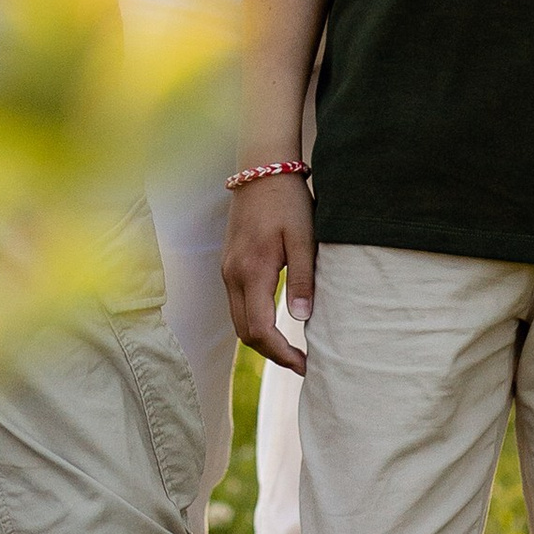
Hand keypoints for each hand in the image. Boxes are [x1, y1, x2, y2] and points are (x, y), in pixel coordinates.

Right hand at [222, 172, 315, 375]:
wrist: (261, 169)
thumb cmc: (287, 201)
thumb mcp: (303, 238)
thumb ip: (302, 279)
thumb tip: (301, 319)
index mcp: (251, 271)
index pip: (259, 330)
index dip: (281, 354)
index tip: (305, 365)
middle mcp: (233, 275)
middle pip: (244, 333)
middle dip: (271, 354)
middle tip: (302, 364)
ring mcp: (227, 270)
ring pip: (238, 321)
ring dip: (262, 341)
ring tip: (292, 350)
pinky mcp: (230, 264)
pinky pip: (238, 305)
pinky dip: (254, 323)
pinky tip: (275, 325)